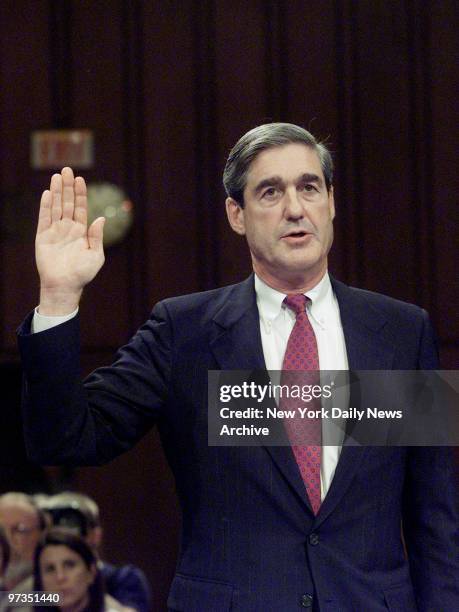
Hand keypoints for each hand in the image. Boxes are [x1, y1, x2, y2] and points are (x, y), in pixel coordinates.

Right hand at [36, 167, 104, 314]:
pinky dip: (45, 206)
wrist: (65, 286)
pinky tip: (47, 193)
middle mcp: (68, 228)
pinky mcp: (43, 237)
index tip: (80, 179)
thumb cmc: (83, 273)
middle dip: (67, 187)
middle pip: (67, 203)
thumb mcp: (96, 255)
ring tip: (57, 176)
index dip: (80, 193)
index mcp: (81, 231)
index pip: (80, 207)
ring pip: (55, 207)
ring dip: (56, 192)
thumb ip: (96, 237)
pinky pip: (44, 218)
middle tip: (67, 170)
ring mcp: (55, 231)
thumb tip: (100, 218)